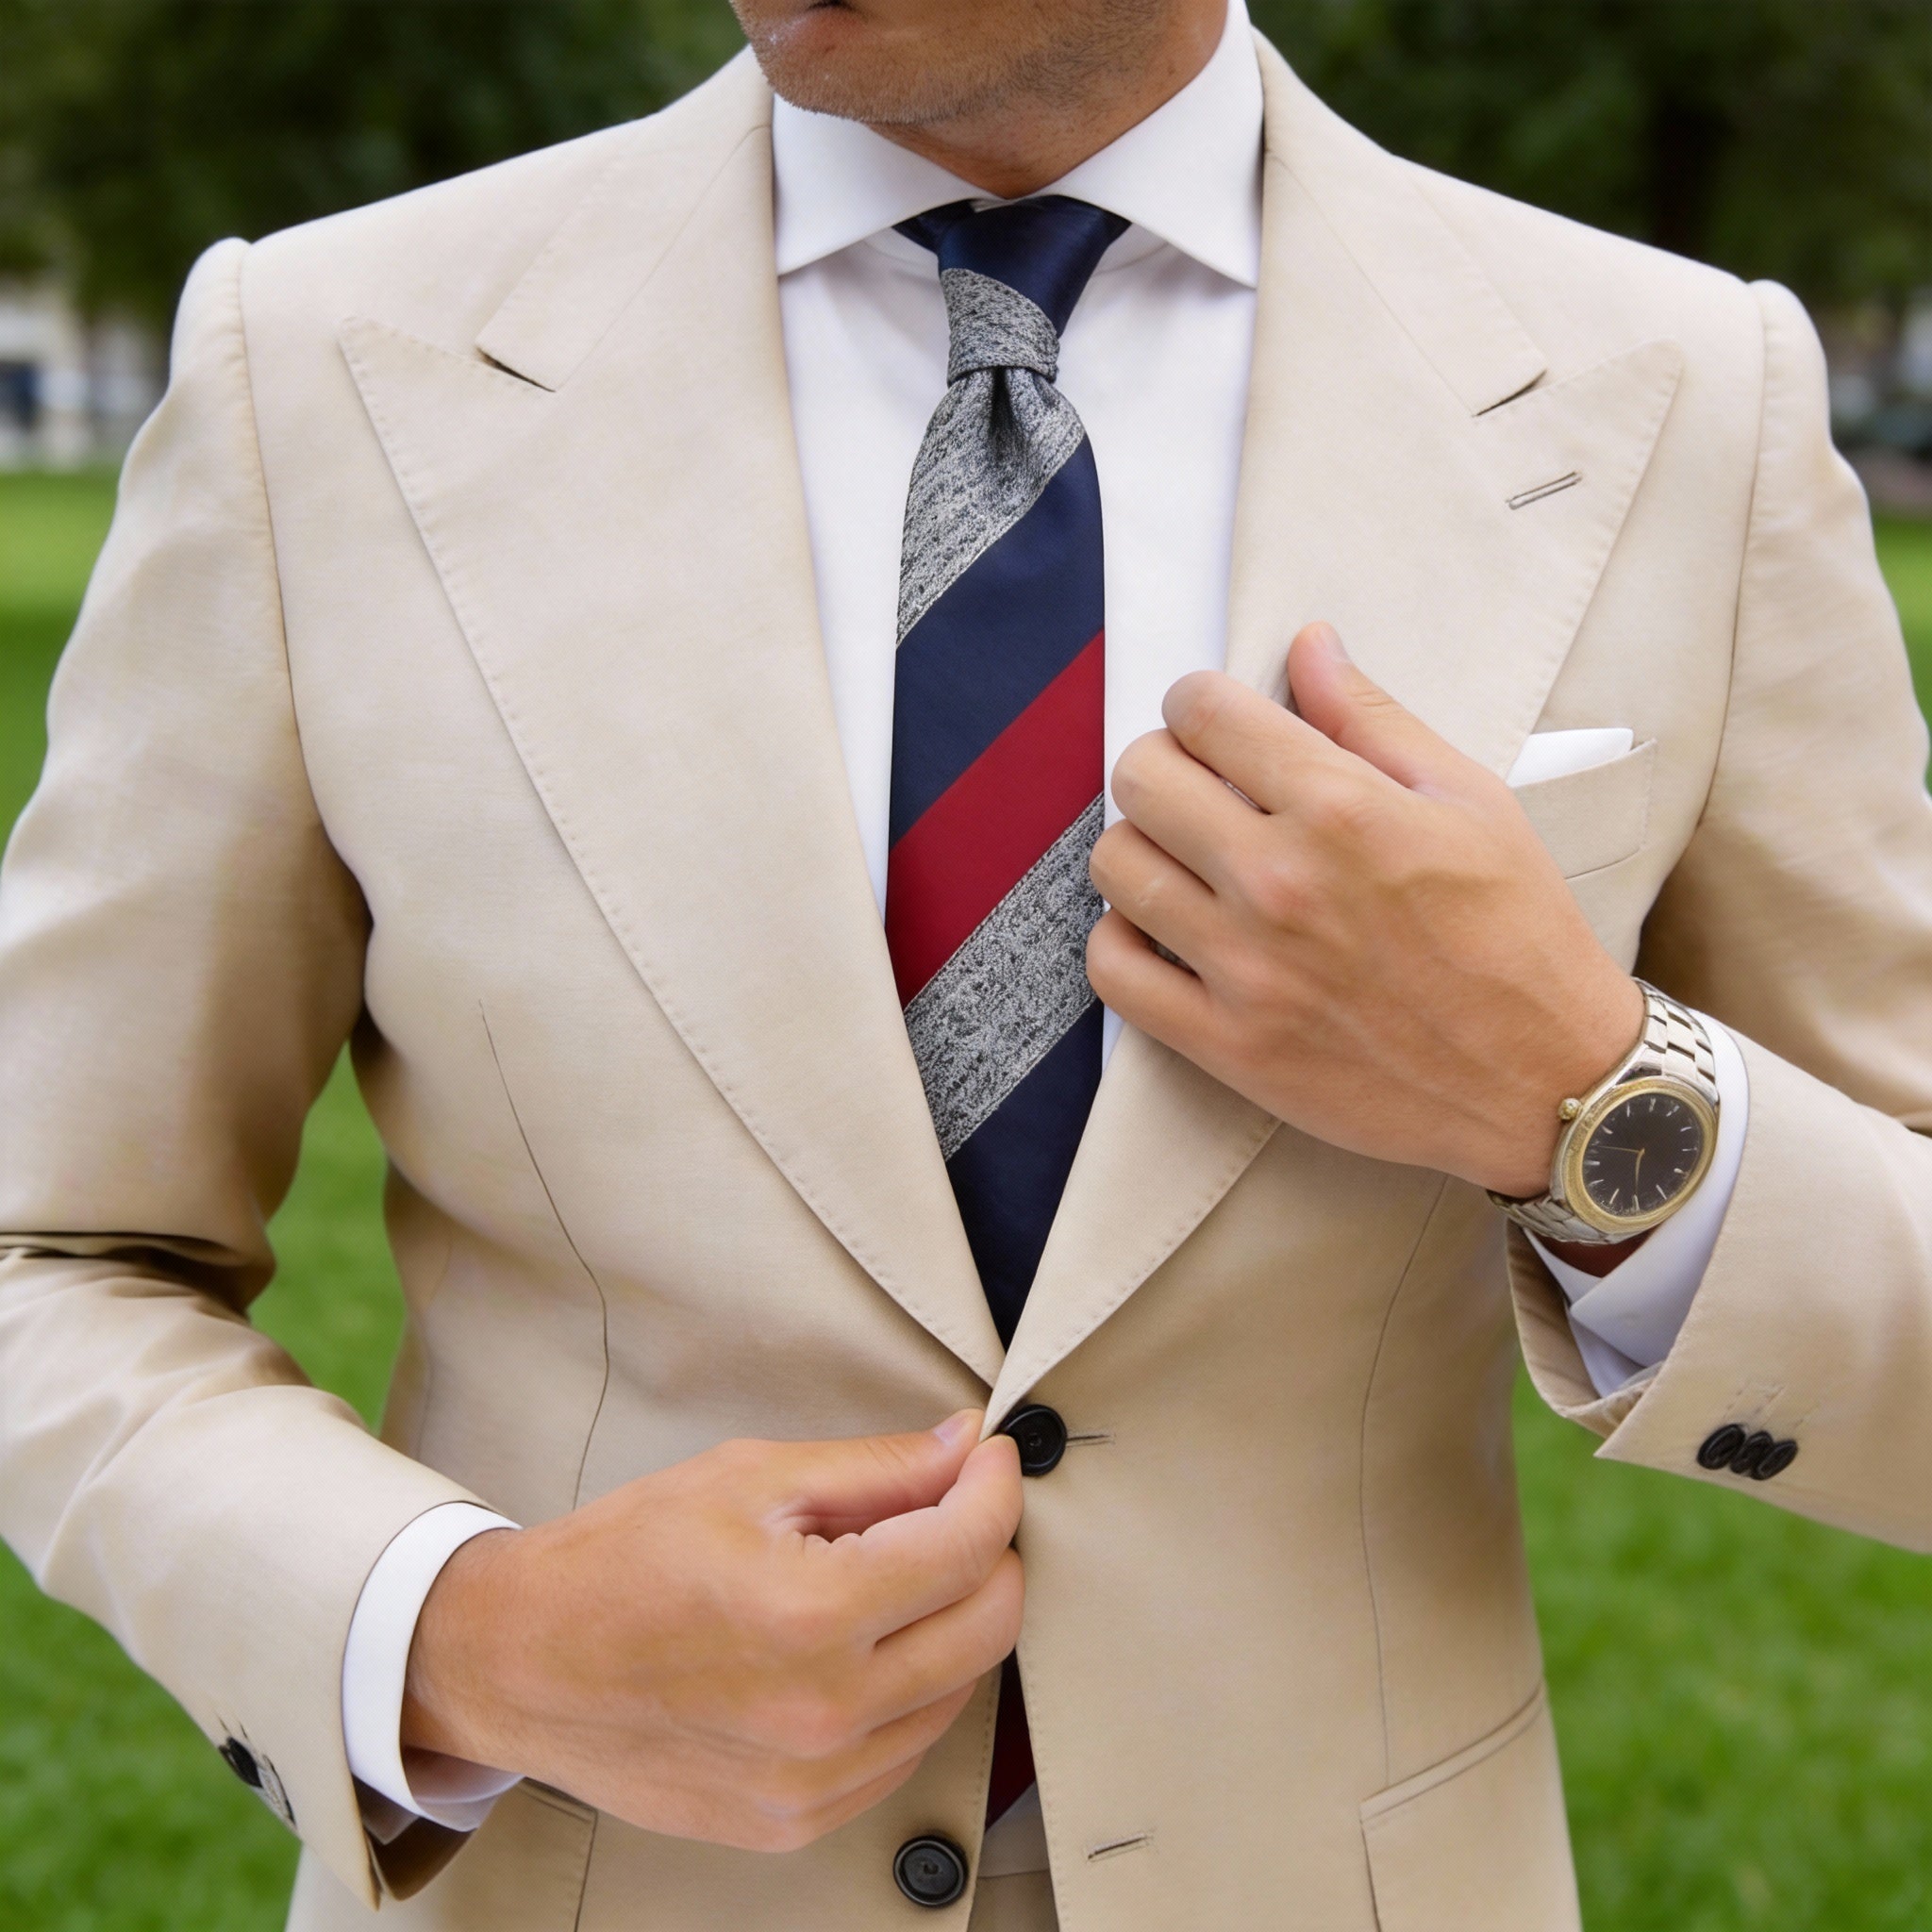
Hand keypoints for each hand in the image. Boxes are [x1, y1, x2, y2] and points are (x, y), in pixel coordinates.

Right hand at [402, 1412, 1023, 1851]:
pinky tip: (859, 1645)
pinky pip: (903, 1752)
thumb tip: (965, 1449)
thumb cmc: (618, 1563)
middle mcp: (823, 1713)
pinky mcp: (795, 1822)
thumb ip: (875, 1468)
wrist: (521, 1664)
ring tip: (887, 1575)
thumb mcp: (748, 1479)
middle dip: (988, 1552)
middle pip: (988, 1627)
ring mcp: (812, 1784)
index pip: (969, 1548)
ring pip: (958, 1692)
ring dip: (949, 1623)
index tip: (989, 1461)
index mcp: (810, 1615)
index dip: (995, 1487)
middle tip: (953, 1508)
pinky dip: (908, 1690)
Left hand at [1087, 622, 1644, 1199]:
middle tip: (1200, 788)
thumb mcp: (1469, 801)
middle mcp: (1280, 882)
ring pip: (1116, 866)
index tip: (1217, 724)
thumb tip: (1308, 645)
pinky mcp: (1227, 1044)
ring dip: (1141, 848)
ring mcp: (1245, 968)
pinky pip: (1113, 970)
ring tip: (1186, 860)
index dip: (1200, 704)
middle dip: (1164, 764)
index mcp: (1341, 809)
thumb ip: (1372, 718)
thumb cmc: (1518, 937)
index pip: (1202, 712)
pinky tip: (1167, 931)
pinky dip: (1122, 941)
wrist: (1545, 1082)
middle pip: (1142, 778)